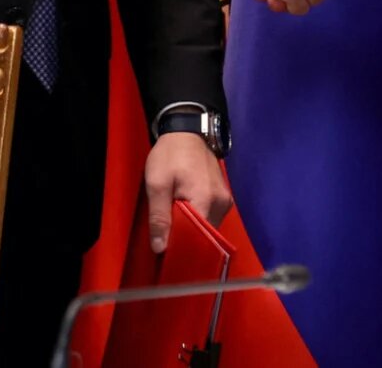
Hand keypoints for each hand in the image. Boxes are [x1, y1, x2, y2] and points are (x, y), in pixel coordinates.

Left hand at [143, 132, 232, 252]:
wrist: (186, 130)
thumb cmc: (170, 155)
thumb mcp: (156, 183)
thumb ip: (159, 217)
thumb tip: (160, 248)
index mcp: (206, 201)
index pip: (198, 238)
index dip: (182, 247)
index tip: (167, 250)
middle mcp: (221, 204)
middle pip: (205, 234)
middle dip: (187, 238)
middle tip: (167, 237)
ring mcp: (225, 199)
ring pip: (208, 226)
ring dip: (193, 228)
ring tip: (175, 224)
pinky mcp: (223, 195)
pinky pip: (211, 215)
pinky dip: (198, 218)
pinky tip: (185, 213)